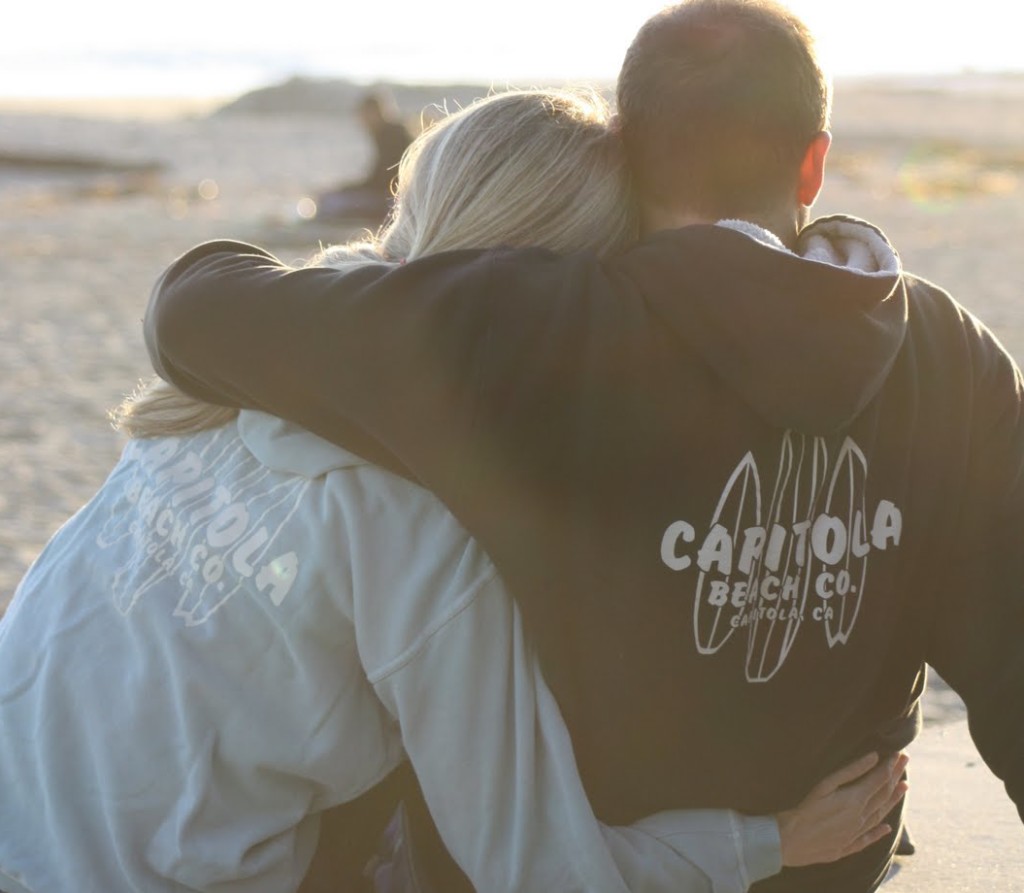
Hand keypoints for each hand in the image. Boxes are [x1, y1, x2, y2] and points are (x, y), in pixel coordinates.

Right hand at [776, 751, 908, 866]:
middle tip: (905, 761)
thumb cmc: (804, 808)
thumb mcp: (826, 784)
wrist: (790, 841)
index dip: (890, 766)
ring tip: (904, 787)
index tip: (899, 753)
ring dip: (893, 799)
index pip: (880, 780)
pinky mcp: (846, 846)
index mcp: (856, 800)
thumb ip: (851, 771)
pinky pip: (869, 838)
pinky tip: (886, 828)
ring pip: (880, 815)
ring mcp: (855, 833)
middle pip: (883, 794)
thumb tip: (874, 757)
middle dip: (895, 776)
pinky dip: (879, 832)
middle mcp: (861, 817)